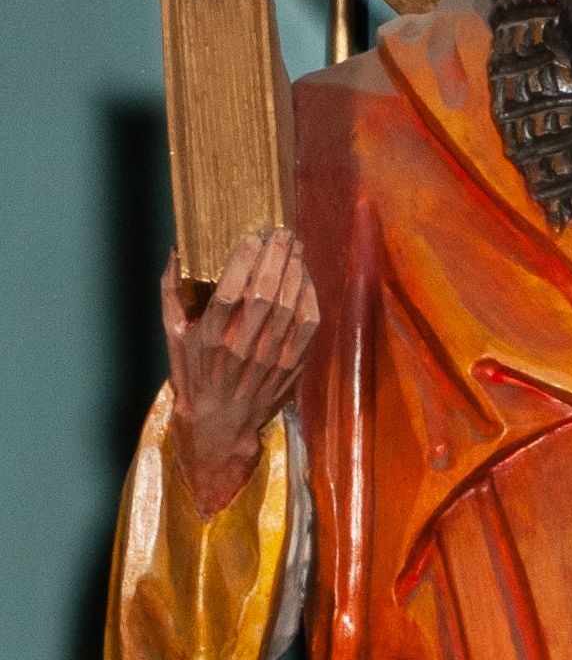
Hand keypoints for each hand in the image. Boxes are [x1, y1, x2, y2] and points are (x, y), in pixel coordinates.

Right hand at [163, 229, 318, 518]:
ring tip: (295, 247)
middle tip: (281, 233)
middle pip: (265, 294)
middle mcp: (242, 349)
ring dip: (295, 271)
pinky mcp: (290, 368)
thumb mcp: (174, 337)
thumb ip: (172, 293)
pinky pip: (308, 327)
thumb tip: (176, 253)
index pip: (231, 294)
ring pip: (290, 307)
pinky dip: (310, 299)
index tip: (252, 237)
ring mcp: (270, 360)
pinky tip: (306, 279)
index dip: (245, 262)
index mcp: (210, 339)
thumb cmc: (194, 375)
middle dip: (276, 257)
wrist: (221, 426)